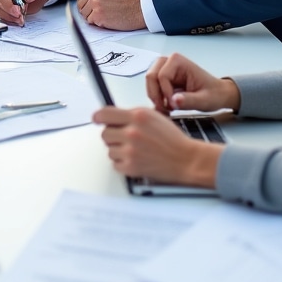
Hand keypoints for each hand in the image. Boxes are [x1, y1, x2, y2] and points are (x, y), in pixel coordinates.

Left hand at [75, 0, 145, 29]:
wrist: (140, 8)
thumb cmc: (128, 0)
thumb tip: (85, 0)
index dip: (86, 4)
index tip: (92, 7)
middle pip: (81, 6)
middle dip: (89, 12)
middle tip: (102, 13)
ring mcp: (95, 2)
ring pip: (84, 15)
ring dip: (93, 18)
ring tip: (107, 14)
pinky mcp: (98, 14)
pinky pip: (91, 22)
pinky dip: (99, 23)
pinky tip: (109, 19)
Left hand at [92, 105, 219, 187]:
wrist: (185, 159)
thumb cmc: (172, 139)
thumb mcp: (152, 116)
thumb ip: (131, 114)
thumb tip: (111, 115)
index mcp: (137, 116)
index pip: (105, 114)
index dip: (98, 117)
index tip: (96, 119)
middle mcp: (132, 132)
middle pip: (104, 133)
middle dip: (112, 135)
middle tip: (123, 137)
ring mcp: (130, 151)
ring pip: (109, 149)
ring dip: (118, 149)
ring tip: (134, 149)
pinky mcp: (131, 167)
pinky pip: (115, 164)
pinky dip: (122, 163)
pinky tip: (135, 158)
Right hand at [146, 53, 240, 113]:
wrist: (218, 94)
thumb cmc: (214, 93)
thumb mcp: (204, 100)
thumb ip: (189, 100)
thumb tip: (174, 101)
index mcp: (178, 61)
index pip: (161, 76)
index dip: (165, 93)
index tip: (174, 106)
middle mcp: (168, 61)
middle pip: (151, 77)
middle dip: (156, 95)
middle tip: (166, 109)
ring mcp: (164, 69)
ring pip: (149, 82)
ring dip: (156, 97)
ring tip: (168, 109)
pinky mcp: (163, 78)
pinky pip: (153, 87)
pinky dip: (157, 99)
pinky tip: (167, 107)